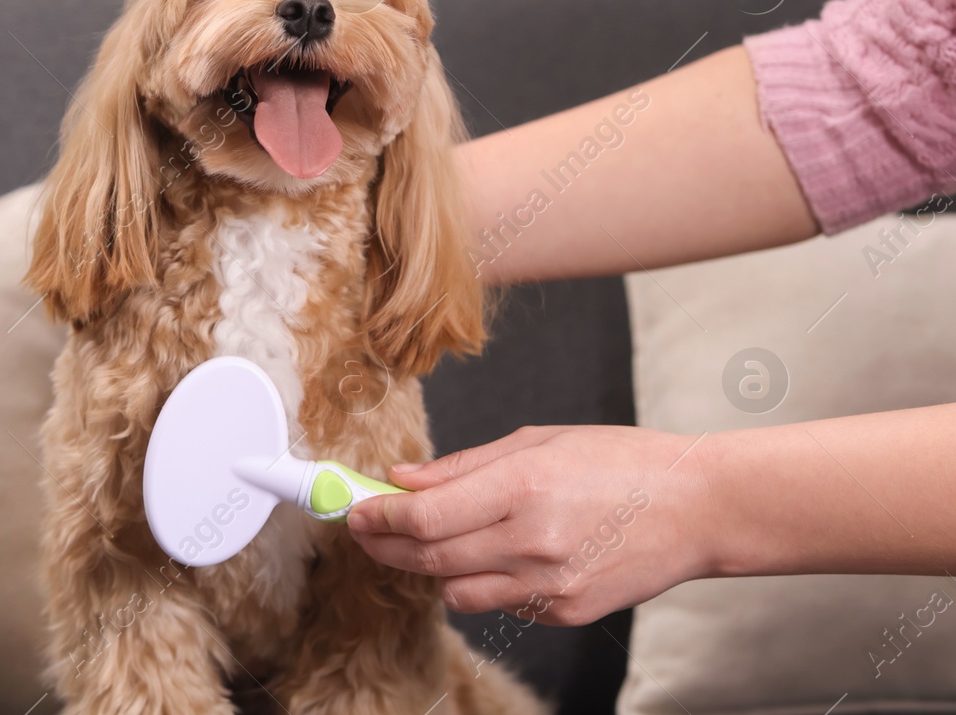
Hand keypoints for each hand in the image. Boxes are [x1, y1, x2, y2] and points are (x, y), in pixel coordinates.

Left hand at [346, 425, 710, 625]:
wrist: (699, 508)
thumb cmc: (621, 461)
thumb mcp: (537, 441)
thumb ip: (464, 466)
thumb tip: (404, 479)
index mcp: (523, 487)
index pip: (425, 515)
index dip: (379, 517)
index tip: (356, 511)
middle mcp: (532, 541)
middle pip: (430, 557)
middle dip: (387, 545)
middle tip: (366, 531)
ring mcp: (550, 584)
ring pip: (457, 590)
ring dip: (431, 568)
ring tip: (427, 541)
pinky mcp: (566, 612)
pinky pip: (500, 604)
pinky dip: (483, 583)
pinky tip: (494, 556)